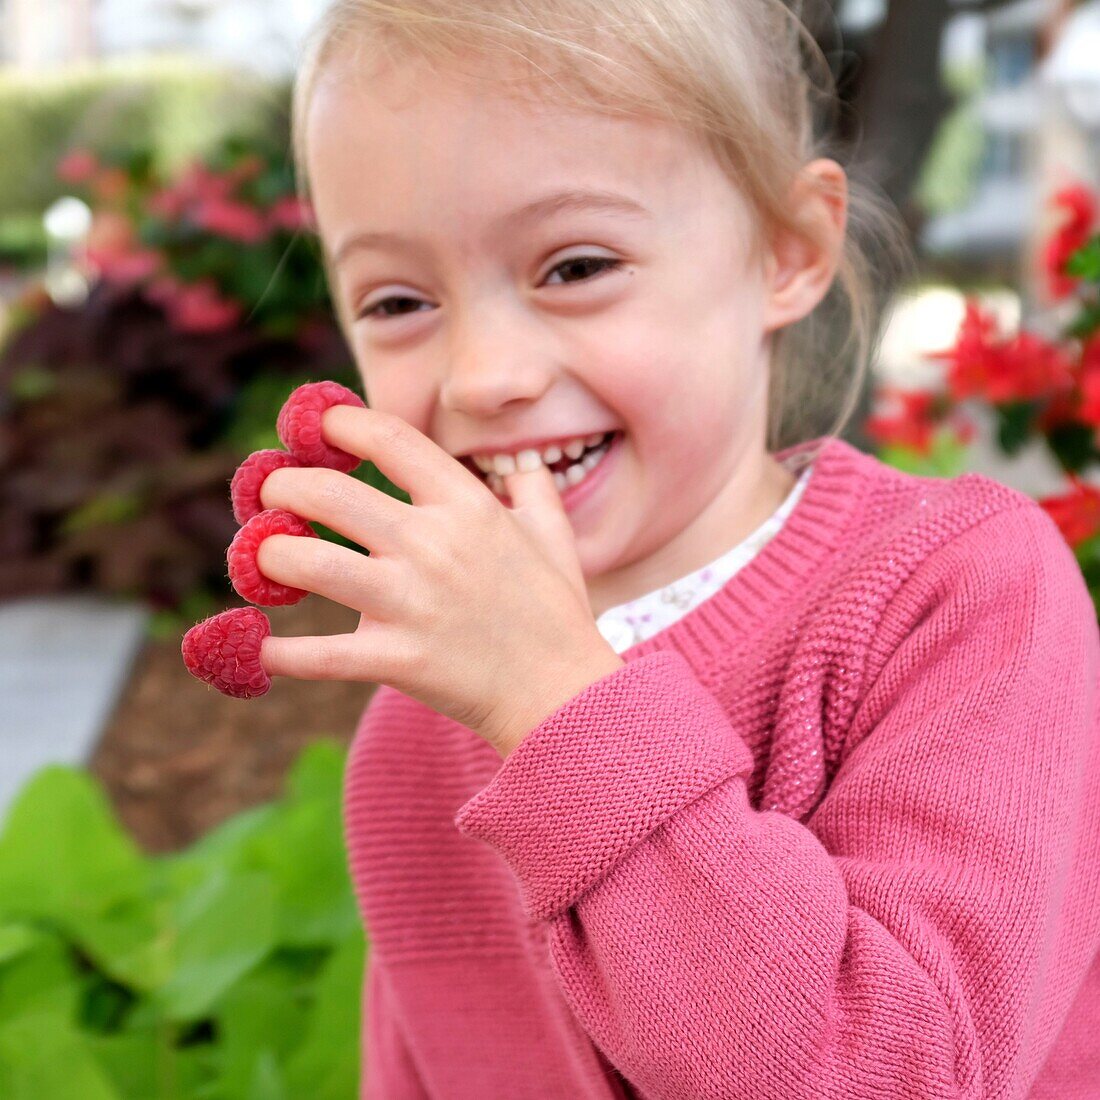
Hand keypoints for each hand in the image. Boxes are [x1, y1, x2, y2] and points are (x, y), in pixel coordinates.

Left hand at [254, 405, 625, 755]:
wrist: (562, 694)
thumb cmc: (556, 612)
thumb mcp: (554, 535)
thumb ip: (533, 488)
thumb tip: (522, 463)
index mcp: (467, 506)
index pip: (388, 437)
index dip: (337, 422)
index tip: (316, 426)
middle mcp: (432, 544)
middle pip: (326, 493)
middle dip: (279, 487)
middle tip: (266, 497)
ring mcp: (411, 603)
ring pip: (307, 564)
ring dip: (266, 557)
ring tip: (261, 560)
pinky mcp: (397, 660)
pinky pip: (318, 655)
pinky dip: (278, 654)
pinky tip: (259, 648)